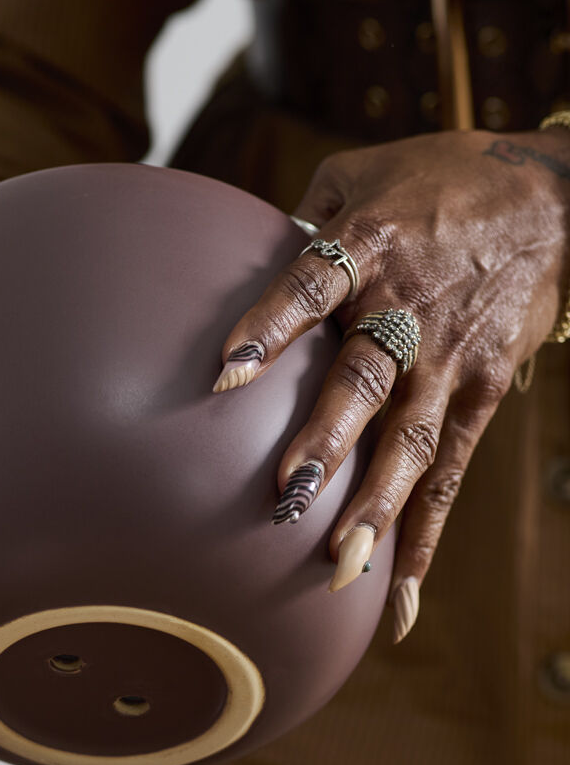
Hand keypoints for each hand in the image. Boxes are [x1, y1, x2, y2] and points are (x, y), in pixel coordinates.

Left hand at [212, 129, 569, 638]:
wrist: (554, 194)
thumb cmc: (439, 180)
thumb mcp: (364, 172)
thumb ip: (304, 220)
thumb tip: (238, 254)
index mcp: (370, 243)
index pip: (311, 284)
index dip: (272, 324)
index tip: (227, 369)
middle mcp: (409, 306)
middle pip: (364, 380)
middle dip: (329, 442)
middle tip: (289, 499)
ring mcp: (449, 357)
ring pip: (411, 441)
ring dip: (377, 505)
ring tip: (341, 564)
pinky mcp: (481, 390)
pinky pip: (450, 470)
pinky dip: (426, 530)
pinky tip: (401, 592)